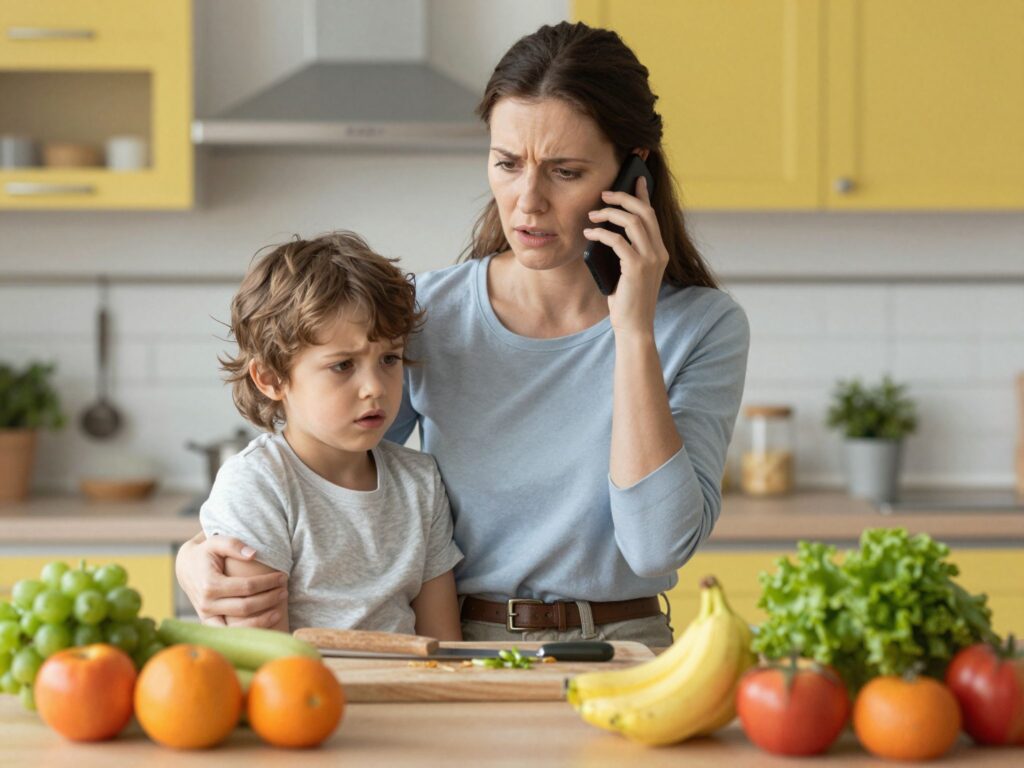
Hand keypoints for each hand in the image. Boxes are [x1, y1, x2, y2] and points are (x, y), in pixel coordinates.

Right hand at [175, 532, 287, 626]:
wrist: (186, 568)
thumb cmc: (205, 553)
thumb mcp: (216, 542)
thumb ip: (234, 544)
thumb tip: (254, 554)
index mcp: (210, 584)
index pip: (247, 587)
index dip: (267, 582)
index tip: (282, 576)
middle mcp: (206, 604)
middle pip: (246, 606)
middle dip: (269, 599)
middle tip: (285, 591)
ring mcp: (207, 616)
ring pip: (239, 626)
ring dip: (262, 621)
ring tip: (279, 612)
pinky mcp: (209, 623)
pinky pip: (230, 634)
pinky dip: (248, 632)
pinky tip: (265, 627)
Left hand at [583, 176, 668, 336]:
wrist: (634, 326)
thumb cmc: (628, 301)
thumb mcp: (629, 271)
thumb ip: (627, 251)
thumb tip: (608, 231)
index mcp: (660, 251)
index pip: (652, 215)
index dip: (644, 195)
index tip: (635, 179)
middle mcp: (659, 252)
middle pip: (644, 212)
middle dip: (623, 197)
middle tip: (604, 194)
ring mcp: (650, 259)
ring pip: (632, 221)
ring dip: (609, 213)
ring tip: (592, 215)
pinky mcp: (636, 267)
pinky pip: (617, 240)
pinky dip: (601, 233)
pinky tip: (589, 234)